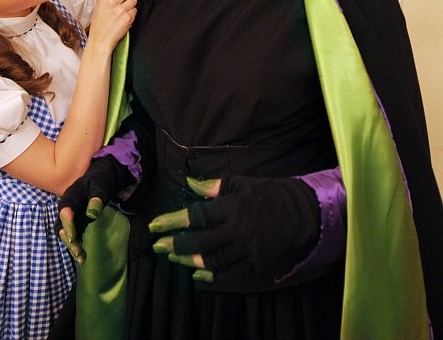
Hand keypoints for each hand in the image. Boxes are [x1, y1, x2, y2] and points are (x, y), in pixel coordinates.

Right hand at [58, 155, 134, 264]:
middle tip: (78, 252)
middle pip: (61, 224)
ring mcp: (72, 214)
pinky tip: (83, 257)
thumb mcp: (101, 185)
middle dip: (68, 239)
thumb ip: (96, 198)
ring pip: (65, 231)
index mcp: (72, 195)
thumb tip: (92, 214)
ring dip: (71, 245)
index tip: (72, 237)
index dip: (67, 224)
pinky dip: (76, 244)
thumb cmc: (102, 179)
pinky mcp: (77, 221)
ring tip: (81, 258)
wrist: (104, 176)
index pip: (65, 210)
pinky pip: (73, 234)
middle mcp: (68, 206)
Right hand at [86, 0, 138, 51]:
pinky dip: (131, 14)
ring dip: (130, 5)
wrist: (100, 40)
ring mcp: (120, 9)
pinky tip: (123, 19)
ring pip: (134, 0)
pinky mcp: (127, 17)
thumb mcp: (100, 4)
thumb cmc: (100, 22)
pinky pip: (135, 10)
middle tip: (122, 2)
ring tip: (121, 13)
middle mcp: (112, 0)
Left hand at [149, 174, 319, 288]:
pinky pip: (232, 275)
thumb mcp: (244, 183)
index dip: (173, 220)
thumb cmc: (272, 193)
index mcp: (234, 206)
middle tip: (157, 246)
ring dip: (189, 260)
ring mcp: (249, 250)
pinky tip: (197, 277)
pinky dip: (213, 278)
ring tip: (173, 258)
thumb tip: (190, 184)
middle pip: (201, 241)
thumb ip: (215, 187)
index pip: (197, 215)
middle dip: (176, 244)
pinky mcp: (259, 265)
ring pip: (213, 260)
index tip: (155, 225)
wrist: (308, 213)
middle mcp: (239, 230)